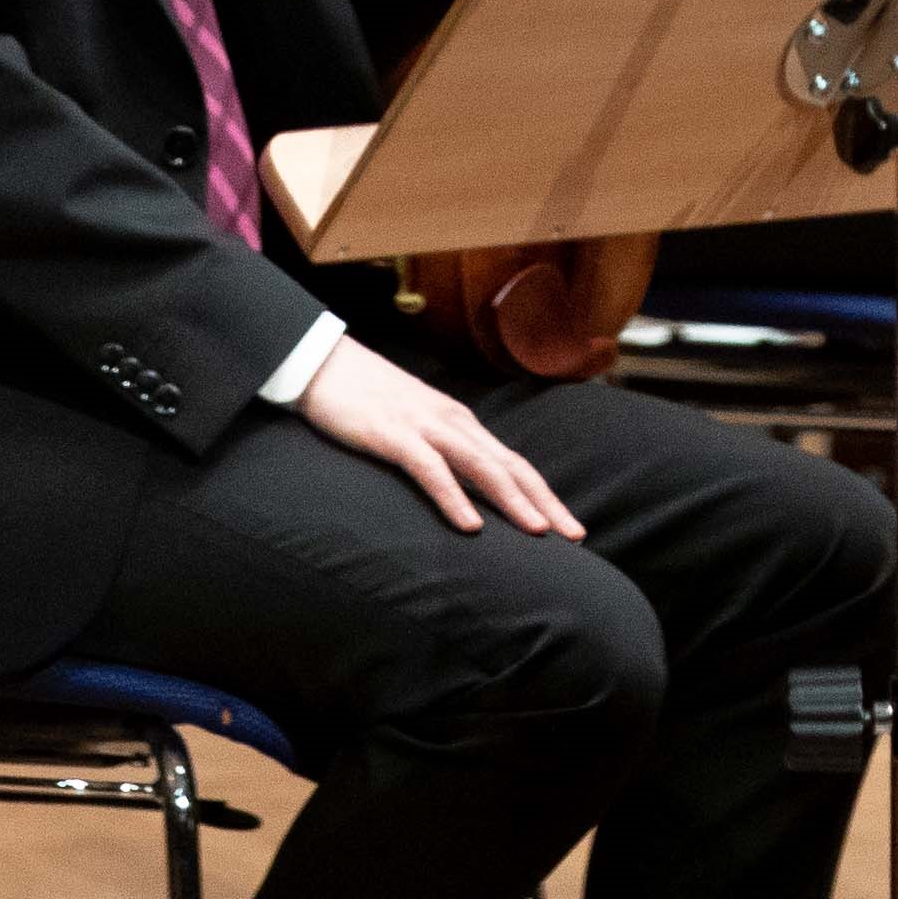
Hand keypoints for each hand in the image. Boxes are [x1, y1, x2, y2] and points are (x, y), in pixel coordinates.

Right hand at [292, 336, 586, 536]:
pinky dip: (453, 497)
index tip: (571, 528)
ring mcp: (424, 426)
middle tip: (575, 536)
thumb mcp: (416, 426)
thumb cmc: (368, 399)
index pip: (514, 464)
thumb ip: (443, 452)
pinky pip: (430, 469)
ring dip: (512, 500)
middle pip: (509, 467)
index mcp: (461, 424)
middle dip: (544, 502)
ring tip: (537, 532)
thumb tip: (468, 488)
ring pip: (480, 466)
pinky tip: (469, 525)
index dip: (545, 495)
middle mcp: (453, 423)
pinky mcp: (392, 434)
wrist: (322, 362)